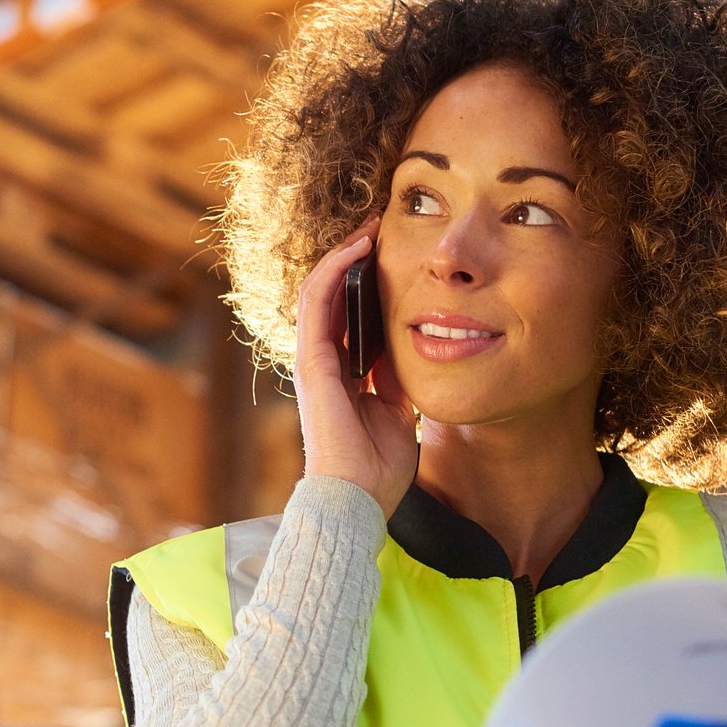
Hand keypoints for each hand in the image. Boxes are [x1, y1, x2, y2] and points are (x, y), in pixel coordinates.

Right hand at [292, 223, 418, 515]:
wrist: (359, 498)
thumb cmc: (378, 467)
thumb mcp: (400, 409)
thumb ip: (398, 377)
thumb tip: (414, 343)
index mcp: (342, 376)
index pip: (347, 316)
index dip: (366, 284)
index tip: (393, 256)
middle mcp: (322, 364)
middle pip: (331, 298)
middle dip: (354, 261)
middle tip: (381, 229)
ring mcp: (313, 361)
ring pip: (318, 292)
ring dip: (343, 256)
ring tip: (370, 228)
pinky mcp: (311, 362)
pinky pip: (316, 303)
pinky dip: (334, 270)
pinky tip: (358, 248)